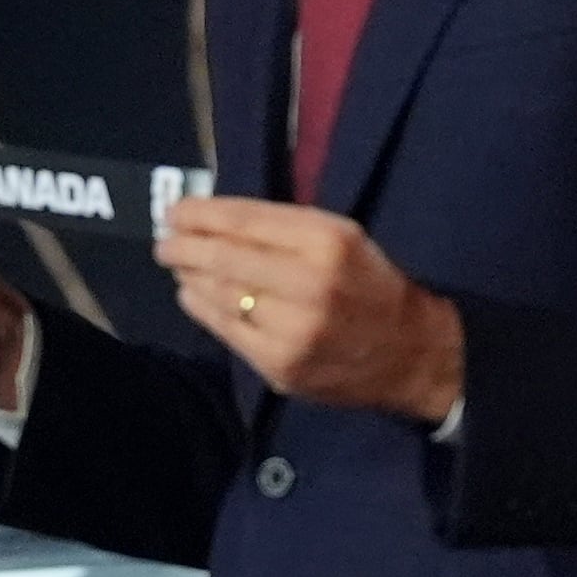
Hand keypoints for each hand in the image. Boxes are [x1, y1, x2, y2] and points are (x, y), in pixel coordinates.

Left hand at [155, 195, 461, 423]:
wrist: (412, 353)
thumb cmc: (369, 284)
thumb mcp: (341, 238)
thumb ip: (281, 228)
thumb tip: (210, 217)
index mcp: (329, 242)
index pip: (246, 222)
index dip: (201, 215)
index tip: (175, 212)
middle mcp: (310, 284)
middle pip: (225, 258)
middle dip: (184, 246)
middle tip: (164, 241)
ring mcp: (293, 329)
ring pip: (220, 294)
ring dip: (189, 276)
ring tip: (177, 264)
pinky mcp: (281, 364)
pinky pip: (226, 330)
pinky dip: (202, 308)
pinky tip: (192, 294)